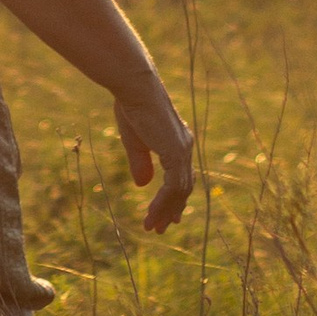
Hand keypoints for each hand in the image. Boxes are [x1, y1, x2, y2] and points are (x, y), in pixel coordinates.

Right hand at [115, 86, 195, 233]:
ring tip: (152, 227)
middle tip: (160, 228)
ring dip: (165, 211)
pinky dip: (163, 203)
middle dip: (171, 209)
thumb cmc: (132, 106)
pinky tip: (152, 214)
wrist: (135, 88)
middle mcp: (185, 147)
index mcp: (177, 142)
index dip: (174, 197)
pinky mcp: (175, 154)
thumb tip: (143, 184)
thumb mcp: (134, 140)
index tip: (169, 216)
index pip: (181, 176)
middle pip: (183, 187)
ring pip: (179, 192)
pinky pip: (172, 188)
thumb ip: (141, 162)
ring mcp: (182, 151)